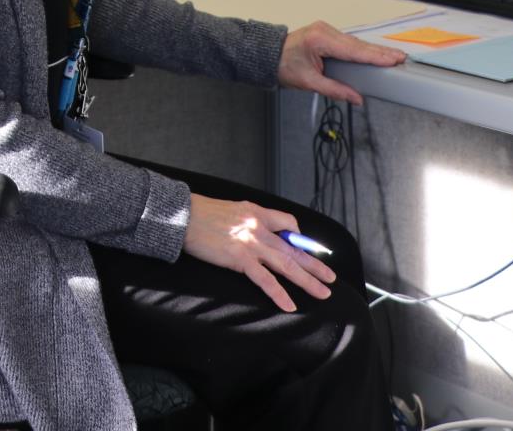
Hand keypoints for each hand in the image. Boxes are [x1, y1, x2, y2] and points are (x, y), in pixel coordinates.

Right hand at [182, 193, 334, 312]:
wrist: (182, 216)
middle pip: (294, 249)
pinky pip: (265, 280)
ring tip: (323, 293)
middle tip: (330, 278)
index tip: (303, 247)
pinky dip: (279, 294)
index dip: (299, 237)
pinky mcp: (240, 259)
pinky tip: (289, 305)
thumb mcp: (232, 209)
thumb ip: (249, 219)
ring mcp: (251, 244)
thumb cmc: (201, 212)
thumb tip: (258, 233)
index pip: (288, 223)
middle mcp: (259, 228)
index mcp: (257, 212)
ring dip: (308, 281)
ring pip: (287, 265)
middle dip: (314, 265)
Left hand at [277, 21, 405, 105]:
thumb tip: (355, 98)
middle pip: (358, 44)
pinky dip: (362, 49)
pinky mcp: (326, 33)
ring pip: (355, 42)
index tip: (392, 59)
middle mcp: (324, 31)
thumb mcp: (308, 82)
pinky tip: (375, 54)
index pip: (353, 50)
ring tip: (393, 57)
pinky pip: (349, 42)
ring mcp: (325, 30)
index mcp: (319, 40)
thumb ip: (334, 90)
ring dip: (373, 50)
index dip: (375, 55)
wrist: (267, 54)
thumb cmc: (281, 65)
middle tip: (401, 58)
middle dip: (380, 52)